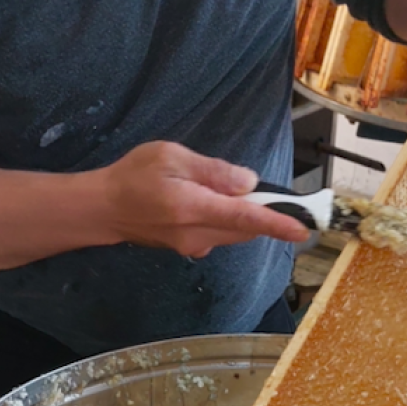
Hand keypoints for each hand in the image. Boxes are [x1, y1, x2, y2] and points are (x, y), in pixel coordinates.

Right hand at [99, 142, 310, 257]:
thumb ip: (213, 171)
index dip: (278, 223)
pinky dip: (226, 219)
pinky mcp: (190, 248)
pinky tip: (206, 202)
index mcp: (194, 208)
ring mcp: (194, 246)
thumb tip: (247, 182)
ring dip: (243, 215)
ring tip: (222, 189)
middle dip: (262, 211)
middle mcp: (198, 235)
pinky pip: (220, 235)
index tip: (302, 229)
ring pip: (235, 232)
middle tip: (258, 188)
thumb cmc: (133, 176)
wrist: (104, 209)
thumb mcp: (171, 157)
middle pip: (246, 227)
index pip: (246, 218)